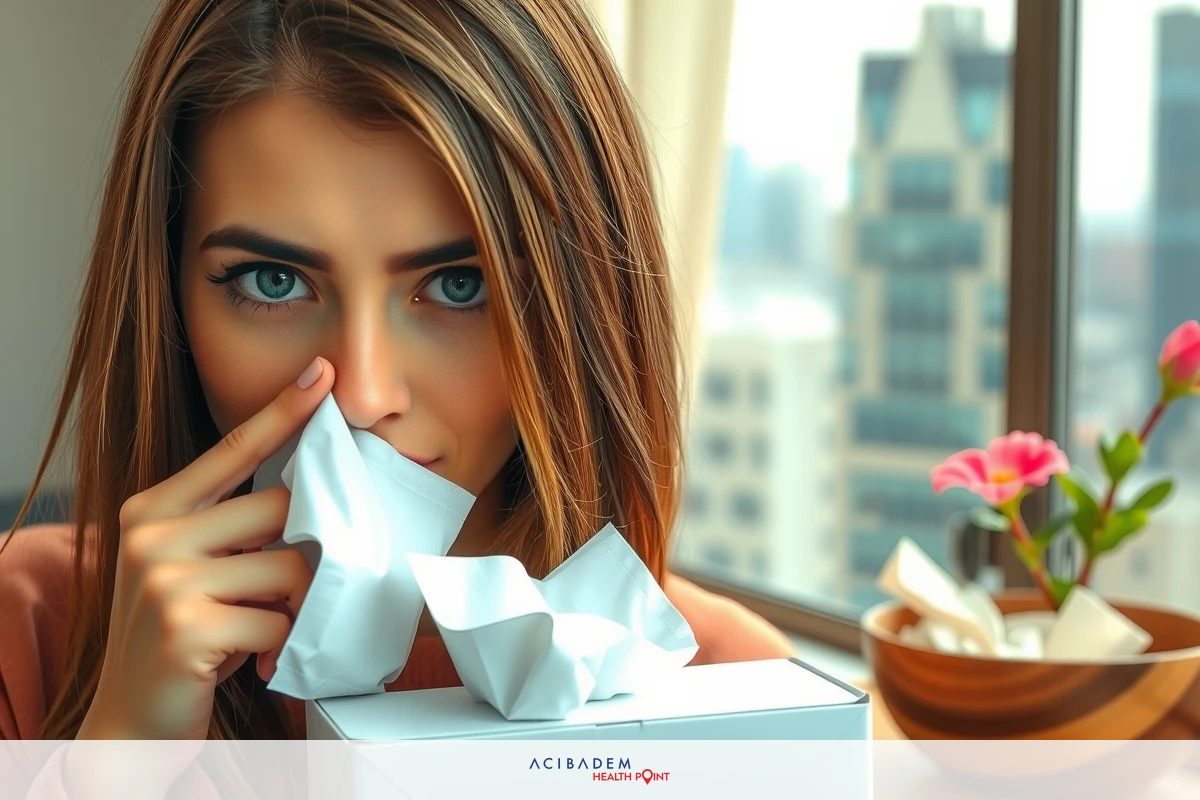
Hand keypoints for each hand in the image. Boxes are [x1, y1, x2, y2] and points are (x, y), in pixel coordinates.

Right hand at [77, 357, 333, 740]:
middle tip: (292, 586)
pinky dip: (281, 644)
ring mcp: (166, 581)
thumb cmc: (181, 636)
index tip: (324, 374)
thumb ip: (232, 527)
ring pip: (289, 567)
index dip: (284, 410)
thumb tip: (309, 493)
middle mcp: (154, 536)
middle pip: (280, 509)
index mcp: (154, 509)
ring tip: (260, 628)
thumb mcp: (192, 568)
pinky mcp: (186, 627)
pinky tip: (251, 657)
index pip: (234, 448)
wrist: (131, 723)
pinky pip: (279, 619)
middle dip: (305, 548)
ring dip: (293, 605)